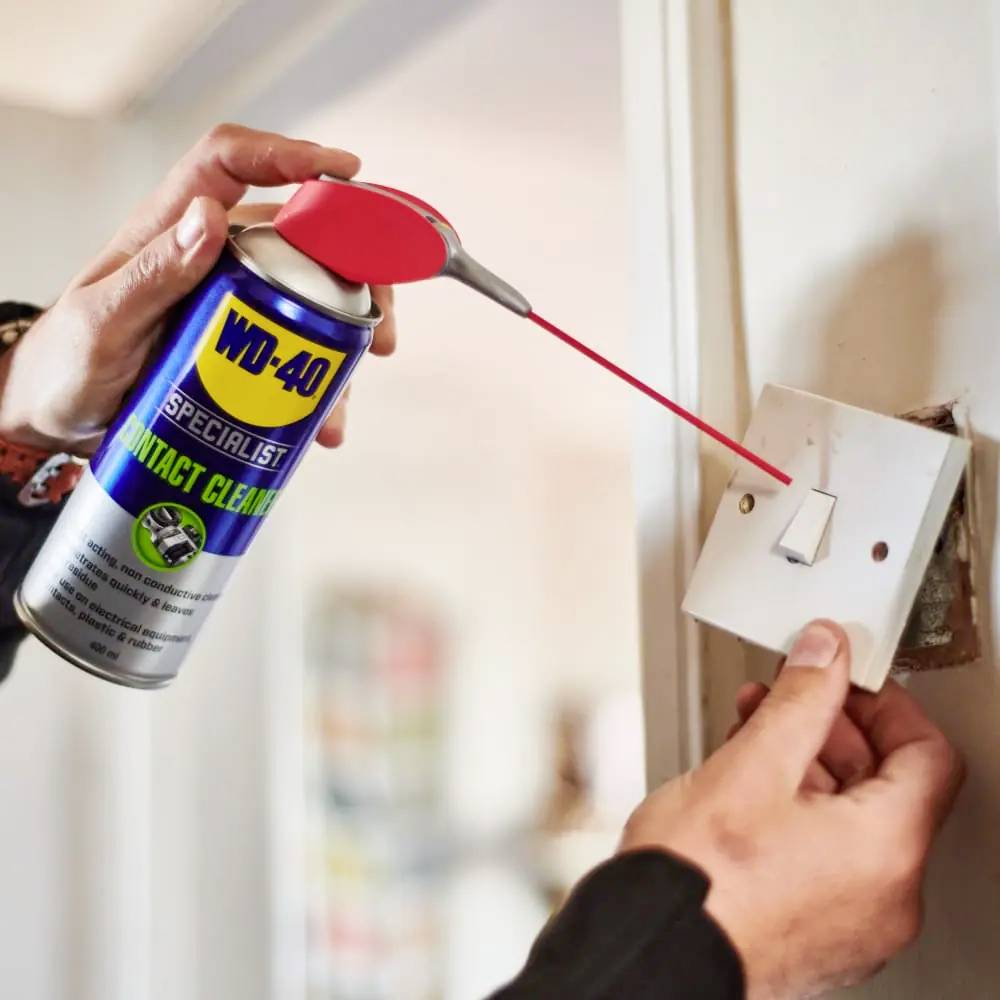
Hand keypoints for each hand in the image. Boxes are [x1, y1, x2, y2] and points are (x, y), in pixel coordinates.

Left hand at [0, 123, 396, 453]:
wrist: (62, 418)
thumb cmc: (67, 365)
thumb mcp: (103, 323)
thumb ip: (154, 273)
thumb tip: (213, 215)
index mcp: (171, 230)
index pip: (230, 163)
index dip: (289, 154)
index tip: (345, 171)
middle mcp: (212, 257)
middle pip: (300, 235)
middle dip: (355, 272)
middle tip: (377, 326)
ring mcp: (233, 301)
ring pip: (312, 299)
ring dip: (344, 344)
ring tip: (342, 400)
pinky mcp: (244, 345)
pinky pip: (299, 352)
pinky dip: (320, 388)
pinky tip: (321, 427)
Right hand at [620, 620, 963, 998]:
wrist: (652, 953)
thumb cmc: (695, 883)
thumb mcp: (749, 766)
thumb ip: (799, 699)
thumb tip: (826, 653)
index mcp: (885, 850)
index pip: (927, 753)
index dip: (885, 703)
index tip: (844, 679)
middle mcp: (885, 895)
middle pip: (888, 786)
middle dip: (833, 728)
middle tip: (790, 696)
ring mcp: (853, 921)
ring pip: (852, 821)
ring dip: (808, 765)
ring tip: (753, 733)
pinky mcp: (817, 933)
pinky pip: (829, 857)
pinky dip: (799, 812)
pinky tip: (748, 786)